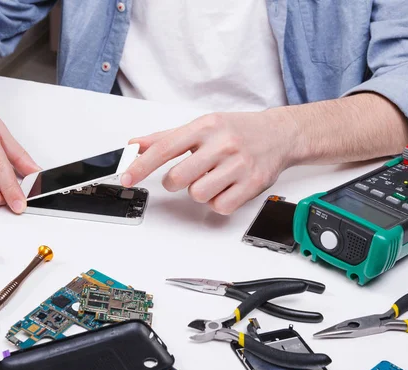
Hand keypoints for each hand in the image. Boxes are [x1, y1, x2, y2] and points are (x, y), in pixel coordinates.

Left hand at [120, 111, 297, 214]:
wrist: (280, 134)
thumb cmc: (237, 130)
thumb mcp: (202, 125)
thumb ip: (165, 138)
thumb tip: (134, 145)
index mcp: (205, 127)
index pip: (164, 148)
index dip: (141, 166)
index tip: (126, 178)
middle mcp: (222, 144)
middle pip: (178, 178)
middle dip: (174, 182)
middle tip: (186, 174)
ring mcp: (238, 165)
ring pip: (197, 194)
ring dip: (198, 192)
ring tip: (211, 179)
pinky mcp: (252, 184)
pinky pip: (220, 207)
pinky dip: (217, 202)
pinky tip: (225, 188)